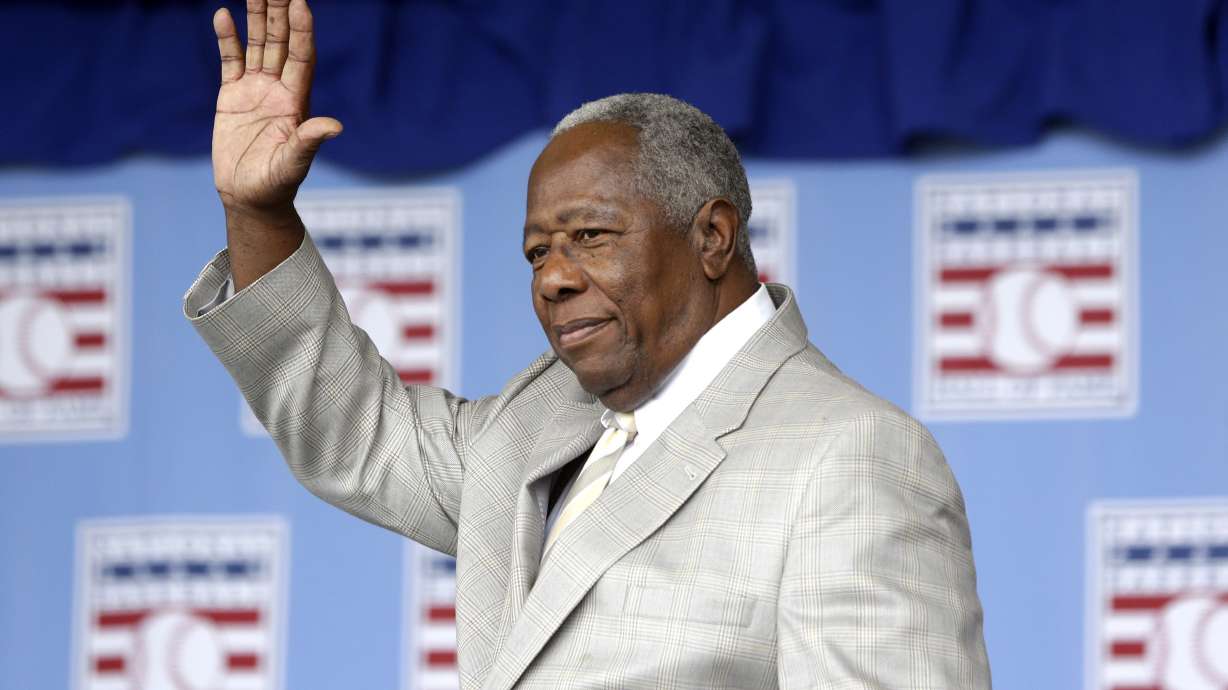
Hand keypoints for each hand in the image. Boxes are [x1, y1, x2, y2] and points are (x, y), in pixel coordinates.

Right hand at [211, 0, 339, 215]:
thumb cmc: (276, 185)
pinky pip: (230, 60)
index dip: (302, 31)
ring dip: (256, 18)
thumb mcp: (293, 164)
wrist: (249, 198)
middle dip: (280, 14)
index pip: (301, 57)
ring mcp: (255, 90)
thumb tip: (335, 127)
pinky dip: (227, 39)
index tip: (300, 3)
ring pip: (257, 46)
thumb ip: (309, 142)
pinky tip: (224, 15)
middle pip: (281, 43)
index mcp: (296, 102)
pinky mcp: (232, 96)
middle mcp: (278, 90)